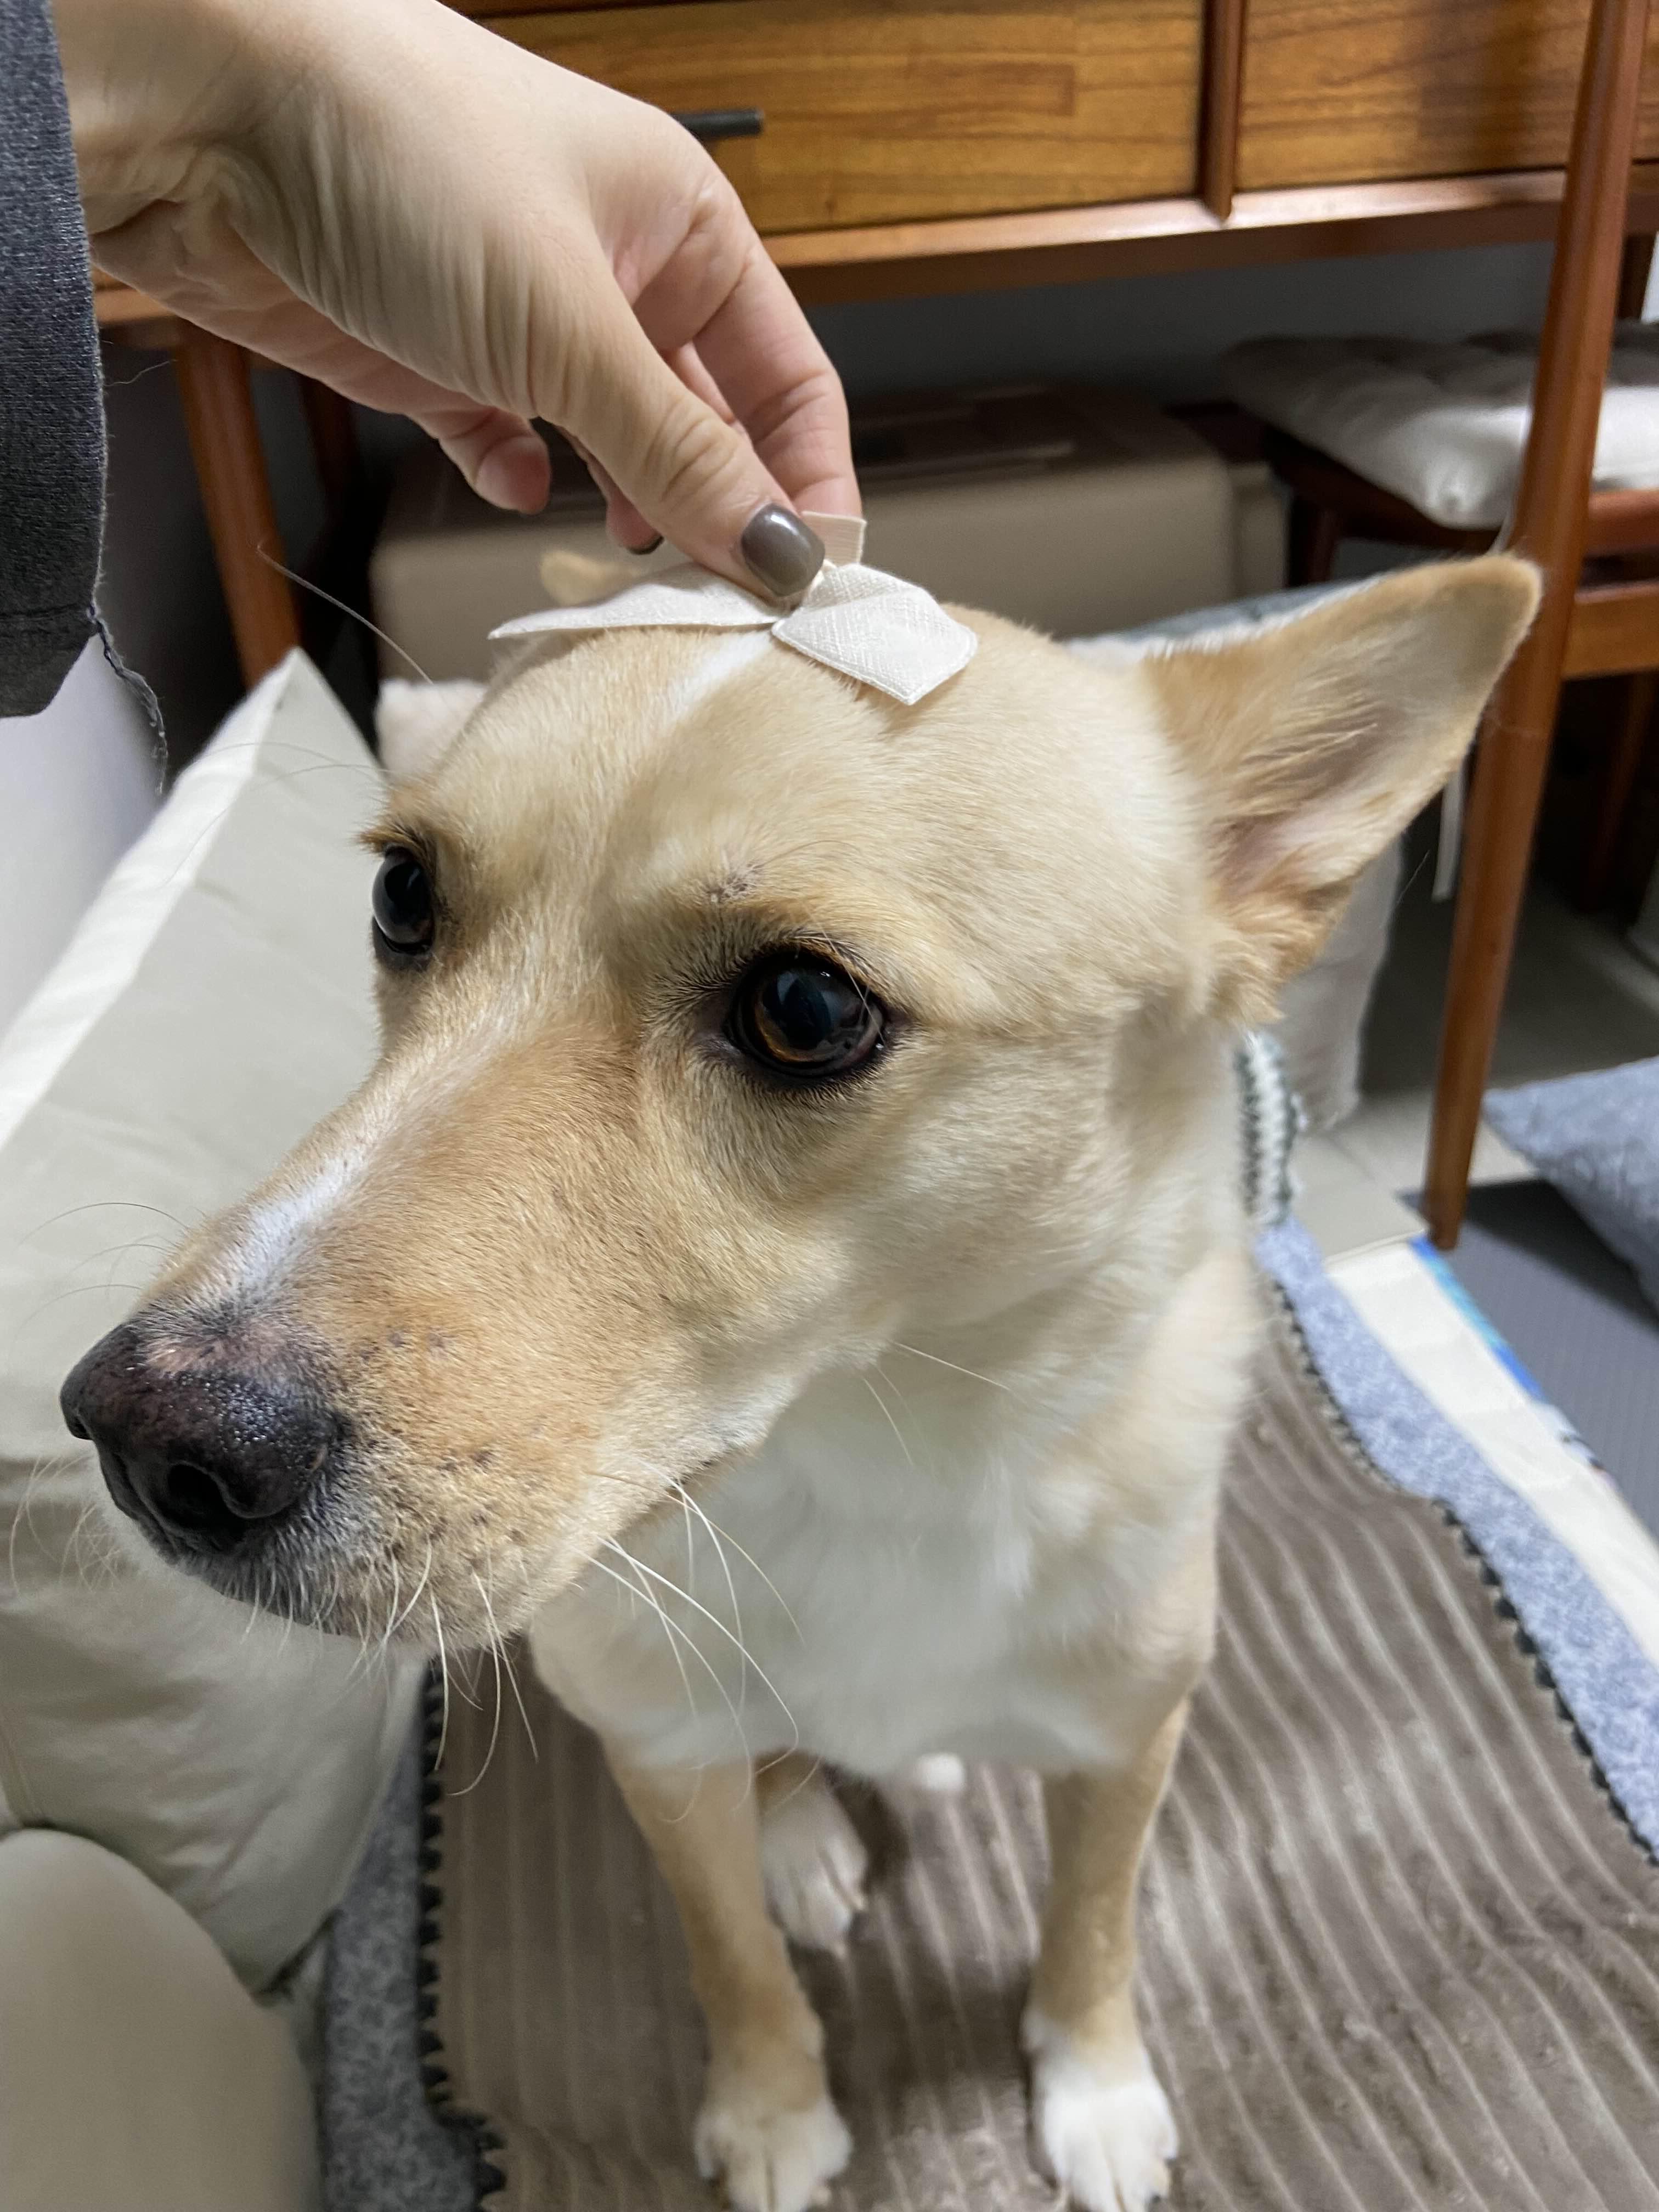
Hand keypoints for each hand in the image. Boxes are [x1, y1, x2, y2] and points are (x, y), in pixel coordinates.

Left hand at [53, 0, 854, 595]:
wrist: (206, 117)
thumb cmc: (402, 154)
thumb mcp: (573, 326)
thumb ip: (680, 453)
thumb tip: (781, 554)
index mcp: (680, 225)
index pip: (786, 377)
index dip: (806, 478)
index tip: (808, 578)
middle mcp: (613, 270)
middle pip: (703, 423)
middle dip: (714, 509)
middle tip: (717, 603)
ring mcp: (522, 319)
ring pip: (608, 444)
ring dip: (623, 507)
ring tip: (628, 565)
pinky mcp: (436, 361)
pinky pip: (503, 441)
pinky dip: (515, 476)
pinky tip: (510, 485)